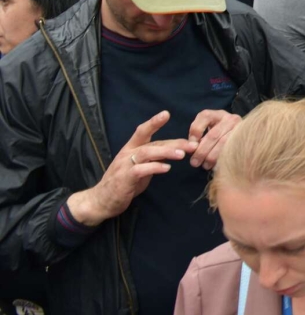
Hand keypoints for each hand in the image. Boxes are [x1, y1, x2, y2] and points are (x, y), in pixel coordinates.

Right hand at [69, 111, 190, 225]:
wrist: (101, 201)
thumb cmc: (124, 183)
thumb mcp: (142, 167)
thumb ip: (154, 158)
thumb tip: (174, 150)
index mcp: (131, 149)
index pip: (142, 131)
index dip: (154, 122)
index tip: (166, 114)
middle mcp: (127, 153)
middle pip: (151, 143)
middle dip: (173, 142)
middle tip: (192, 145)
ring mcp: (124, 165)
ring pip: (147, 153)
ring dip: (166, 152)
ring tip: (182, 154)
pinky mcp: (124, 178)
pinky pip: (140, 170)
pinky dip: (154, 167)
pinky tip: (167, 168)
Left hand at [188, 109, 240, 169]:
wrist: (240, 138)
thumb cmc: (217, 136)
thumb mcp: (206, 132)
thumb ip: (195, 137)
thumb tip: (190, 147)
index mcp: (217, 114)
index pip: (205, 116)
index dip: (196, 131)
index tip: (191, 146)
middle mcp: (230, 119)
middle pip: (213, 134)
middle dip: (202, 150)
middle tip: (194, 163)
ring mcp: (240, 129)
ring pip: (223, 144)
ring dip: (211, 157)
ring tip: (205, 166)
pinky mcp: (245, 140)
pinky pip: (232, 150)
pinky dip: (222, 159)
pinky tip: (216, 165)